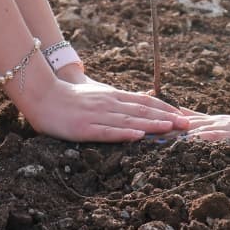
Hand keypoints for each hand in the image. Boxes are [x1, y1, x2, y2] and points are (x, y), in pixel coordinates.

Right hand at [19, 74, 189, 143]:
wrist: (43, 95)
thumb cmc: (69, 96)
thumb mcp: (97, 93)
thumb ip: (117, 97)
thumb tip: (140, 98)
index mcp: (112, 96)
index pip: (144, 102)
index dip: (165, 108)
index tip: (183, 115)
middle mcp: (109, 104)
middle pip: (142, 111)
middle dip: (166, 117)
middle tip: (187, 124)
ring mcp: (97, 116)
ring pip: (129, 121)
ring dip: (151, 125)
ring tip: (170, 129)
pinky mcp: (85, 128)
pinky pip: (107, 131)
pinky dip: (124, 134)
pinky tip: (138, 136)